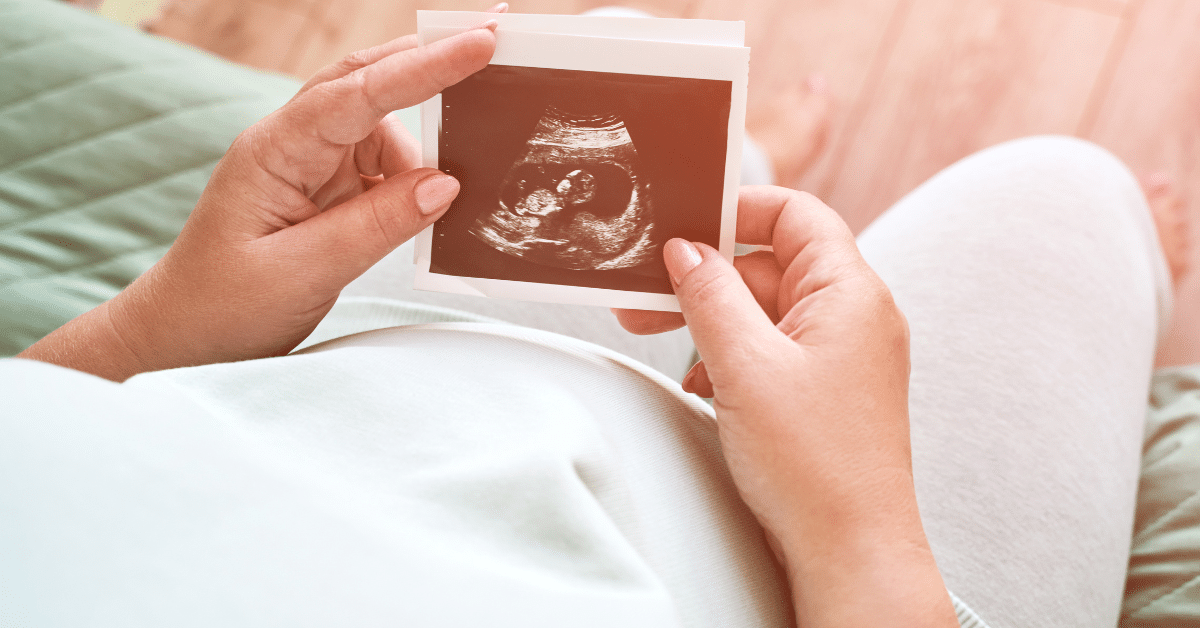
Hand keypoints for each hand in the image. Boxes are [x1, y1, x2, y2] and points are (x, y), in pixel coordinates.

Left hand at [20, 19, 500, 380]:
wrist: (183, 337)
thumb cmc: (223, 306)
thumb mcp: (304, 272)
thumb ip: (377, 225)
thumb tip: (445, 183)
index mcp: (274, 151)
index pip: (356, 94)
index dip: (423, 67)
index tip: (479, 44)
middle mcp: (292, 143)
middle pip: (367, 80)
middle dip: (429, 59)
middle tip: (493, 39)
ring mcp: (309, 163)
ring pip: (382, 124)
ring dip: (424, 142)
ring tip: (462, 169)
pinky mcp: (325, 189)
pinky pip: (383, 165)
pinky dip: (414, 175)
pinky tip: (433, 199)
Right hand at [615, 186, 956, 627]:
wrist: (849, 549)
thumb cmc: (816, 466)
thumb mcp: (745, 365)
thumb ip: (710, 296)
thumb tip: (688, 251)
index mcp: (849, 293)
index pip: (795, 214)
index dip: (738, 210)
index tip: (685, 223)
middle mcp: (853, 316)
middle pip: (770, 265)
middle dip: (706, 279)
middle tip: (648, 299)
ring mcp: (841, 354)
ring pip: (765, 311)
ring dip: (713, 323)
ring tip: (670, 348)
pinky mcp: (825, 389)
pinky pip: (772, 350)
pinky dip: (732, 357)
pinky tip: (704, 384)